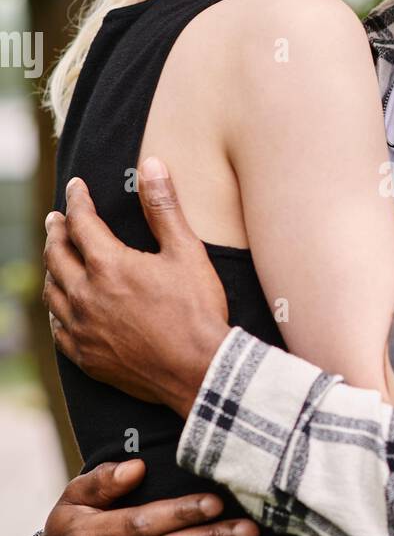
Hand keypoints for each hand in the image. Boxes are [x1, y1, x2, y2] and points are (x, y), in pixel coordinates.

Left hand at [44, 157, 229, 414]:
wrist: (199, 370)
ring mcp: (82, 329)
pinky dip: (57, 311)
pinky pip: (58, 329)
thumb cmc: (196, 310)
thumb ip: (164, 207)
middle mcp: (85, 295)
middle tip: (57, 220)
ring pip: (52, 291)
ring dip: (52, 268)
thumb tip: (151, 165)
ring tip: (56, 258)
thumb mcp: (186, 252)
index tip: (77, 187)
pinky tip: (62, 309)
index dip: (78, 200)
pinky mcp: (87, 357)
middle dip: (56, 231)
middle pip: (57, 254)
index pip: (81, 221)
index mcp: (108, 265)